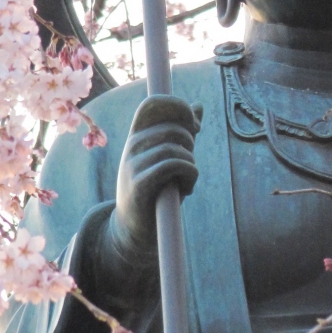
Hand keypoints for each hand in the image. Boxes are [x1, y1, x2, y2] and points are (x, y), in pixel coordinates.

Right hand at [111, 96, 201, 260]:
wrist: (134, 229)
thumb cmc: (157, 190)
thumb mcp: (169, 157)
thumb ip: (183, 132)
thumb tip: (199, 106)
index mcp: (138, 135)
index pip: (153, 103)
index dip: (177, 107)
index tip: (194, 126)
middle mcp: (132, 146)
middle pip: (173, 128)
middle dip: (191, 144)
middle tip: (189, 164)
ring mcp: (133, 164)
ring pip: (177, 149)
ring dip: (192, 166)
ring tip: (187, 181)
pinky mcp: (139, 183)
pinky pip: (174, 165)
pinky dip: (190, 175)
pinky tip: (187, 189)